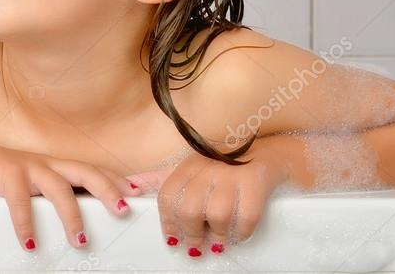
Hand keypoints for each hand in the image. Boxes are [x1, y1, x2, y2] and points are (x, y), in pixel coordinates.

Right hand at [0, 140, 142, 250]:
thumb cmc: (2, 176)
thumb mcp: (32, 184)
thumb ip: (53, 195)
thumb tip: (76, 217)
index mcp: (56, 166)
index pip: (93, 171)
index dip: (116, 180)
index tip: (136, 193)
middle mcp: (47, 164)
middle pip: (85, 172)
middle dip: (107, 190)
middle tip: (122, 210)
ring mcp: (28, 167)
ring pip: (58, 188)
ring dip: (72, 216)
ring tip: (80, 241)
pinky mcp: (6, 174)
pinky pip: (19, 200)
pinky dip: (25, 223)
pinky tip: (30, 242)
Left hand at [126, 143, 288, 256]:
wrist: (266, 149)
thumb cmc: (221, 162)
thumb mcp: (188, 166)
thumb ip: (159, 177)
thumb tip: (129, 185)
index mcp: (189, 164)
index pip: (168, 195)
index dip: (167, 221)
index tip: (172, 239)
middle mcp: (208, 167)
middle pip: (190, 208)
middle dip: (191, 233)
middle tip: (194, 247)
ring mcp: (233, 174)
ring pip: (218, 214)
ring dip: (216, 235)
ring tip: (216, 242)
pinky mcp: (257, 182)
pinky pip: (247, 215)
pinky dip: (242, 231)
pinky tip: (238, 234)